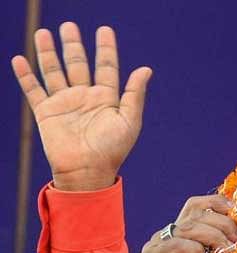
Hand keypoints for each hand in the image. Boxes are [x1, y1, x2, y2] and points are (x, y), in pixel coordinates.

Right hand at [11, 23, 151, 190]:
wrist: (87, 171)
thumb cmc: (112, 150)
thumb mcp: (129, 121)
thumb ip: (134, 94)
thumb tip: (146, 69)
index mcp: (107, 99)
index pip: (106, 67)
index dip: (106, 49)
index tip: (105, 30)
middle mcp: (85, 97)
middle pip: (77, 64)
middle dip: (73, 45)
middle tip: (70, 25)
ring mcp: (64, 103)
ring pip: (54, 71)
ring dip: (47, 53)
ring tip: (44, 33)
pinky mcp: (46, 113)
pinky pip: (33, 90)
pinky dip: (25, 75)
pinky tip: (19, 59)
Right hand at [137, 194, 236, 252]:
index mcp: (179, 235)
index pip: (195, 206)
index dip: (217, 203)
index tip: (236, 211)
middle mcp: (166, 236)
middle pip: (196, 213)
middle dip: (223, 224)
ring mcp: (156, 246)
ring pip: (189, 226)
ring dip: (215, 237)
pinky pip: (177, 244)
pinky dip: (195, 251)